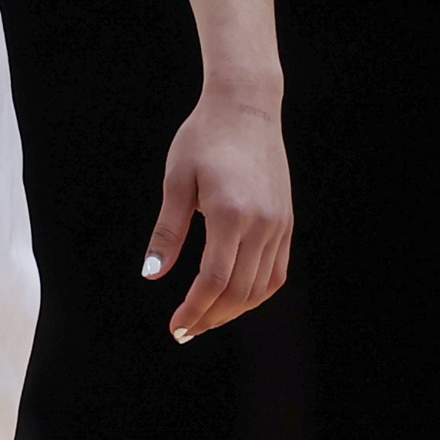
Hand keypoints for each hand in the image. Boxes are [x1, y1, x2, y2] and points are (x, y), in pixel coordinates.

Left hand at [143, 87, 291, 340]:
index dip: (194, 309)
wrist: (245, 108)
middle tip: (184, 331)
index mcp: (230, 214)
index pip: (214, 279)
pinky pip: (276, 271)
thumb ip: (168, 231)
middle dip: (211, 317)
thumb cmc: (203, 139)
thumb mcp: (176, 181)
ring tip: (205, 319)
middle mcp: (262, 225)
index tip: (175, 327)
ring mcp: (280, 225)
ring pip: (261, 286)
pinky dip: (256, 291)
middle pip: (239, 290)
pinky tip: (234, 298)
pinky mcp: (287, 222)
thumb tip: (152, 274)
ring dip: (234, 309)